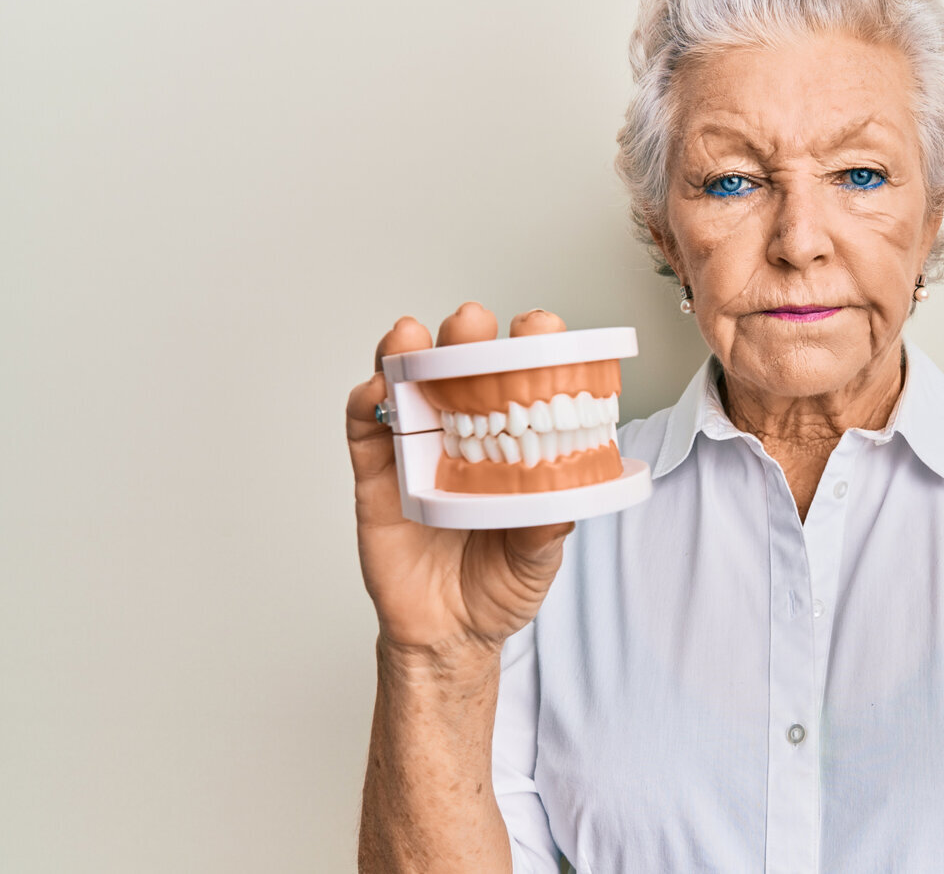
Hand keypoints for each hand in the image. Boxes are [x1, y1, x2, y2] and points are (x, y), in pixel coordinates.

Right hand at [345, 302, 574, 654]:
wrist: (448, 635)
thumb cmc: (499, 586)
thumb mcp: (537, 560)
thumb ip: (545, 529)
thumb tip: (562, 498)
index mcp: (512, 443)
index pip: (522, 381)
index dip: (530, 348)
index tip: (541, 330)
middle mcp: (463, 435)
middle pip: (460, 368)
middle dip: (465, 336)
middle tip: (472, 323)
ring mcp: (415, 450)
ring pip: (404, 384)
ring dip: (404, 352)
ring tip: (410, 337)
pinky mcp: (375, 476)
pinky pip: (364, 430)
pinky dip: (365, 403)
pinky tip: (375, 390)